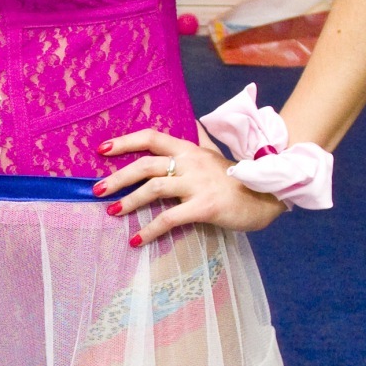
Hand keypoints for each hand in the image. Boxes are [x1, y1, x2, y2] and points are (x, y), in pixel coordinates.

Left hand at [92, 127, 285, 244]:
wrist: (269, 197)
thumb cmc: (239, 179)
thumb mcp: (215, 155)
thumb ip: (200, 142)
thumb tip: (194, 124)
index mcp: (190, 149)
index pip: (152, 137)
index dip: (125, 142)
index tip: (101, 149)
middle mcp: (191, 163)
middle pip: (146, 164)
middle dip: (118, 177)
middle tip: (96, 190)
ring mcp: (198, 184)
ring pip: (154, 189)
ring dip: (129, 202)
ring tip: (111, 212)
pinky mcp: (205, 207)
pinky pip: (170, 218)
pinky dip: (150, 230)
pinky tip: (136, 241)